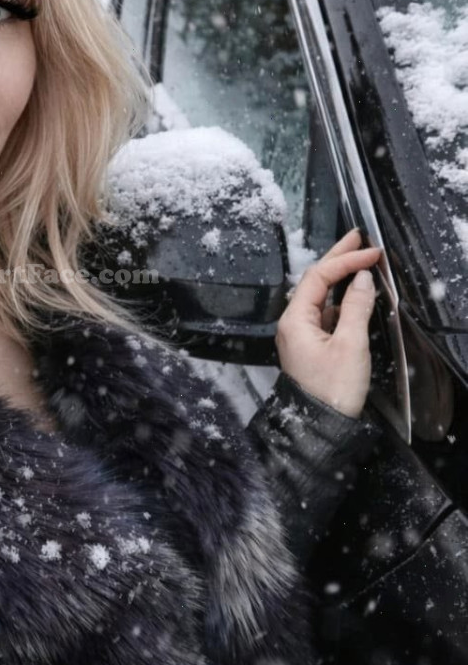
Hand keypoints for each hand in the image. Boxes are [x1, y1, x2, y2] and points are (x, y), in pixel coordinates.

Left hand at [275, 230, 380, 418]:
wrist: (321, 427)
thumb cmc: (332, 390)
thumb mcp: (350, 345)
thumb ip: (356, 308)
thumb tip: (362, 279)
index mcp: (295, 320)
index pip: (319, 277)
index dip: (345, 260)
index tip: (371, 251)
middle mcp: (293, 324)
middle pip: (315, 281)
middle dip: (337, 259)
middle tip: (358, 237)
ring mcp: (301, 335)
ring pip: (320, 296)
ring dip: (339, 277)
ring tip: (359, 259)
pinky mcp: (312, 346)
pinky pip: (325, 313)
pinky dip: (341, 299)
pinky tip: (354, 294)